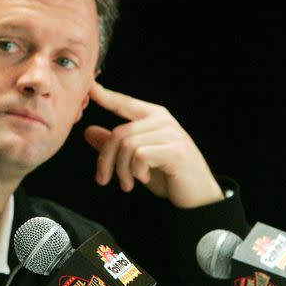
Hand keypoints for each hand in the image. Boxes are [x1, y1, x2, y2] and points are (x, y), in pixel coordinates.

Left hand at [84, 82, 222, 208]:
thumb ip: (115, 144)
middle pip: (118, 134)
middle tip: (103, 180)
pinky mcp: (175, 150)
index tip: (90, 88)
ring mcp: (171, 133)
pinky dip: (136, 172)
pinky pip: (139, 155)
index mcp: (152, 117)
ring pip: (127, 146)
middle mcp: (162, 120)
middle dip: (105, 160)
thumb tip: (88, 131)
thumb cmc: (166, 175)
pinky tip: (144, 178)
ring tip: (127, 184)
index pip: (124, 103)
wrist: (197, 197)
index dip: (105, 95)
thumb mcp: (134, 159)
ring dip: (121, 170)